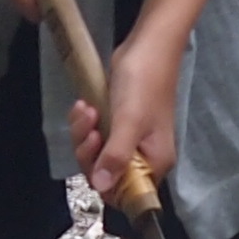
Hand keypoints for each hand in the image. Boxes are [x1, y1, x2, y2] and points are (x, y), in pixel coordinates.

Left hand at [71, 36, 181, 213]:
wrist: (147, 45)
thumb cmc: (144, 82)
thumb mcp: (129, 121)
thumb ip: (116, 156)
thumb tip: (101, 187)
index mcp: (154, 162)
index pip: (125, 193)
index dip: (104, 180)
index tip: (95, 156)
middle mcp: (143, 156)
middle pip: (105, 174)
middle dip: (90, 151)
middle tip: (91, 126)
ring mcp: (129, 140)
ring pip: (95, 153)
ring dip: (84, 133)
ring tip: (87, 109)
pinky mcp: (117, 124)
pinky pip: (94, 135)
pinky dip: (85, 122)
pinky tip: (85, 104)